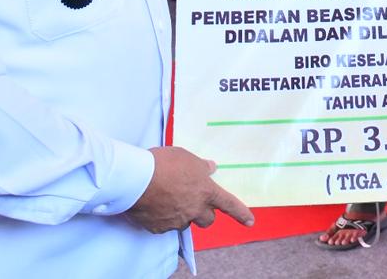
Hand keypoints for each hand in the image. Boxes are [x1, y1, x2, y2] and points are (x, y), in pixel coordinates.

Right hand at [125, 147, 253, 232]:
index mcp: (205, 192)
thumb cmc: (163, 163)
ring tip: (166, 196)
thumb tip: (210, 167)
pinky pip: (165, 225)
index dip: (241, 213)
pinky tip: (153, 203)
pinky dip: (162, 217)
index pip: (229, 204)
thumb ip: (200, 166)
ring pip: (184, 222)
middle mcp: (194, 210)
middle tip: (193, 201)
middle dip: (204, 213)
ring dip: (181, 213)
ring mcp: (176, 221)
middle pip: (207, 219)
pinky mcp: (159, 228)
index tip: (250, 221)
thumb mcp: (186, 157)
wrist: (136, 178)